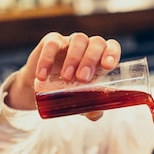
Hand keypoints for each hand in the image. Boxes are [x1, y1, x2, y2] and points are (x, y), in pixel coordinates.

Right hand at [6, 32, 121, 114]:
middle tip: (83, 79)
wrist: (41, 88)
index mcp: (101, 58)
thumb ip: (90, 107)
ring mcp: (71, 42)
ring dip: (74, 58)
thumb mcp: (80, 101)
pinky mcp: (52, 41)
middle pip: (96, 43)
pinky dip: (47, 59)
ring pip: (78, 39)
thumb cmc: (69, 91)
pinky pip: (51, 45)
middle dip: (91, 60)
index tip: (107, 67)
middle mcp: (89, 46)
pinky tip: (42, 75)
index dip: (112, 54)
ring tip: (66, 78)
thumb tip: (95, 114)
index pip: (112, 48)